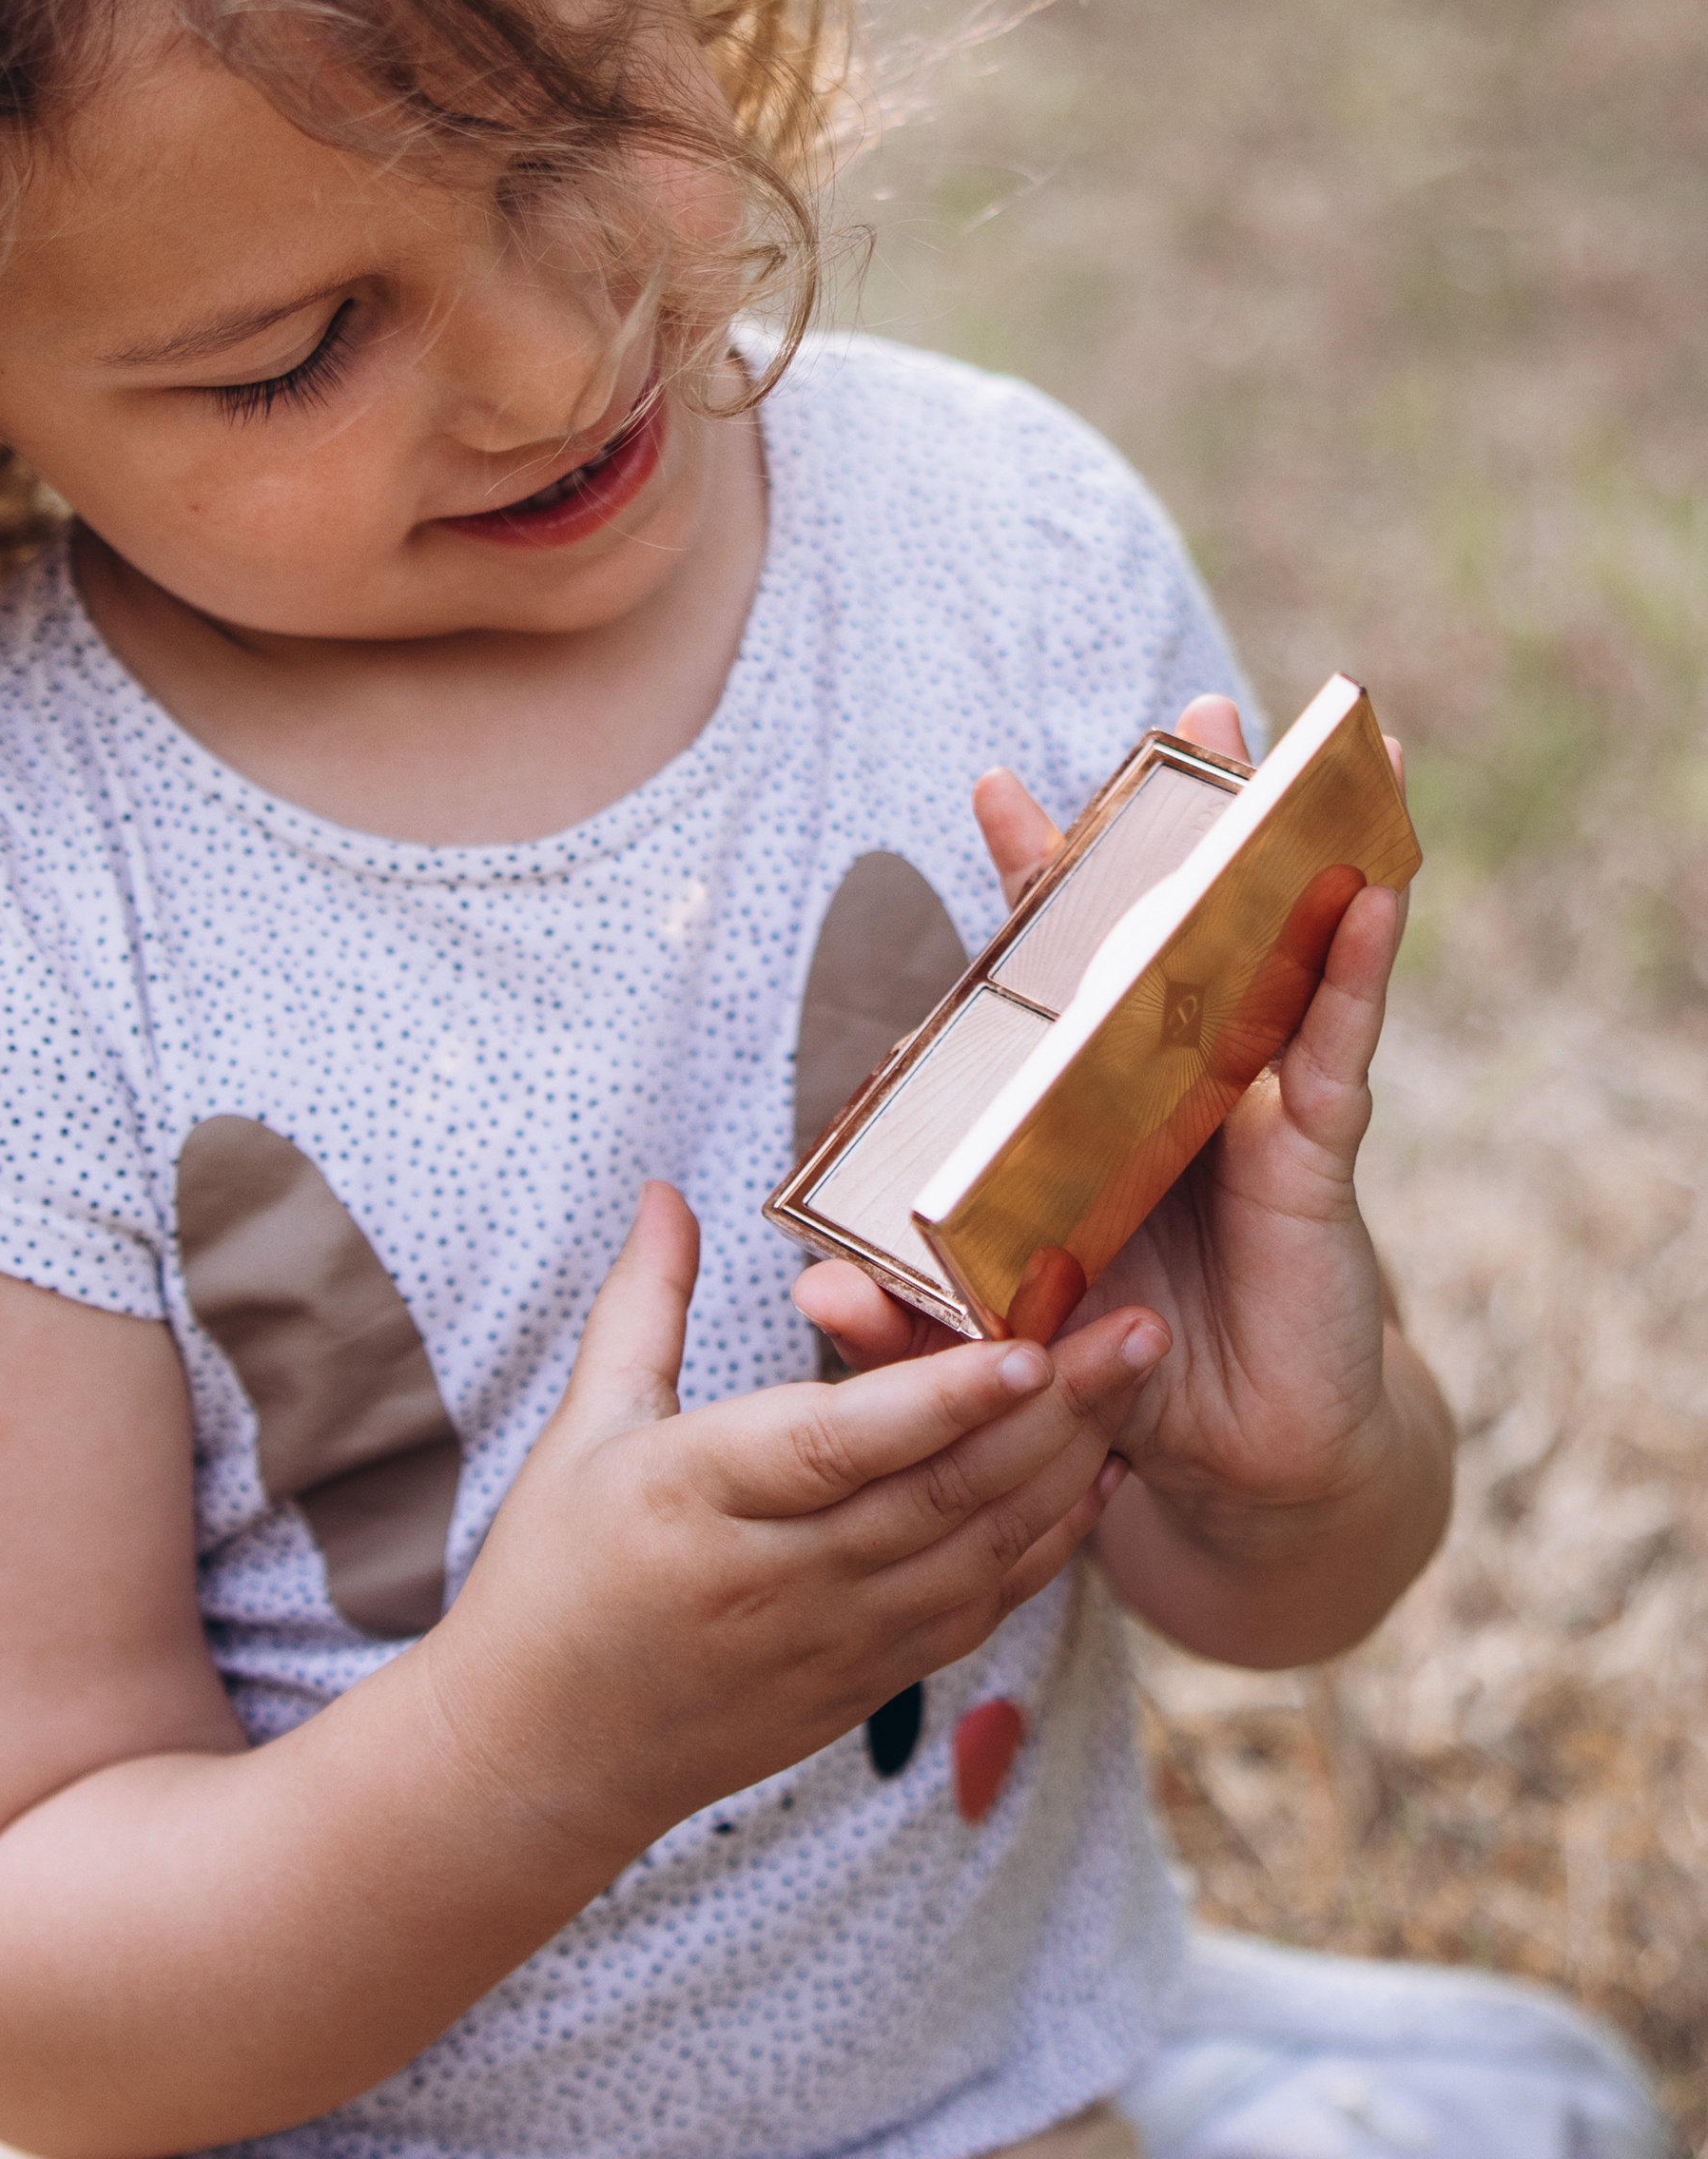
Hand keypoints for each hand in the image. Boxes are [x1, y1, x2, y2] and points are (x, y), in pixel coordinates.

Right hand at [425, 1182, 1165, 1850]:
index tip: (1023, 1347)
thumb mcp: (582, 1427)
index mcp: (698, 1497)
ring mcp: (835, 1640)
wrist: (548, 1753)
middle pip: (940, 1492)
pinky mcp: (870, 1680)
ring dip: (1069, 1464)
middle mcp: (779, 1576)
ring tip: (1135, 1375)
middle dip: (1054, 1410)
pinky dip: (1049, 1544)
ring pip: (980, 1550)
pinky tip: (1098, 1474)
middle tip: (1138, 1327)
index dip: (936, 1402)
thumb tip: (668, 1189)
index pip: (837, 1446)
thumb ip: (643, 1303)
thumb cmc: (556, 1571)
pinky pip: (980, 1608)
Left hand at [793, 696, 1453, 1663]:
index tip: (994, 787)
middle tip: (1189, 715)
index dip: (1034, 885)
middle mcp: (1171, 1087)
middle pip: (1172, 932)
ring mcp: (1250, 1109)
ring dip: (1287, 855)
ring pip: (1271, 957)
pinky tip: (1370, 891)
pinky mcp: (1315, 1160)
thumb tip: (810, 1295)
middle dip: (1176, 825)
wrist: (1239, 1465)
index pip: (1056, 976)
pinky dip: (1356, 971)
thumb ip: (914, 1322)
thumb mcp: (1002, 1346)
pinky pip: (1337, 1047)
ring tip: (1304, 757)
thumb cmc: (1118, 1375)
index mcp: (1089, 1108)